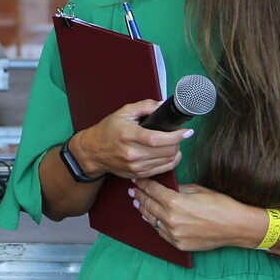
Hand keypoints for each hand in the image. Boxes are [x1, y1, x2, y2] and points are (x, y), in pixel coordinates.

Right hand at [69, 99, 189, 179]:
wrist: (93, 152)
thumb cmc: (108, 131)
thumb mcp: (123, 112)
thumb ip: (144, 106)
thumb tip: (162, 105)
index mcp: (128, 135)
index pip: (157, 139)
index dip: (176, 136)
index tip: (187, 131)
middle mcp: (132, 153)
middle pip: (166, 151)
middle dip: (178, 142)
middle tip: (179, 135)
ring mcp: (136, 166)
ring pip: (167, 161)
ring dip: (176, 151)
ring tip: (173, 143)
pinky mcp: (138, 174)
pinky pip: (163, 169)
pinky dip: (171, 161)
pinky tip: (169, 153)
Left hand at [130, 178, 268, 252]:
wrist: (236, 227)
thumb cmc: (220, 205)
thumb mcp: (198, 190)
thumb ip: (178, 189)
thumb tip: (167, 188)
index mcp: (175, 202)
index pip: (152, 190)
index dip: (143, 184)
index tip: (137, 180)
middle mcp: (170, 219)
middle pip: (149, 205)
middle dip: (140, 196)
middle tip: (133, 191)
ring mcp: (173, 234)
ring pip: (152, 220)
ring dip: (144, 210)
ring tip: (138, 203)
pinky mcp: (178, 244)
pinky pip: (161, 233)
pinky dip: (155, 224)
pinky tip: (151, 219)